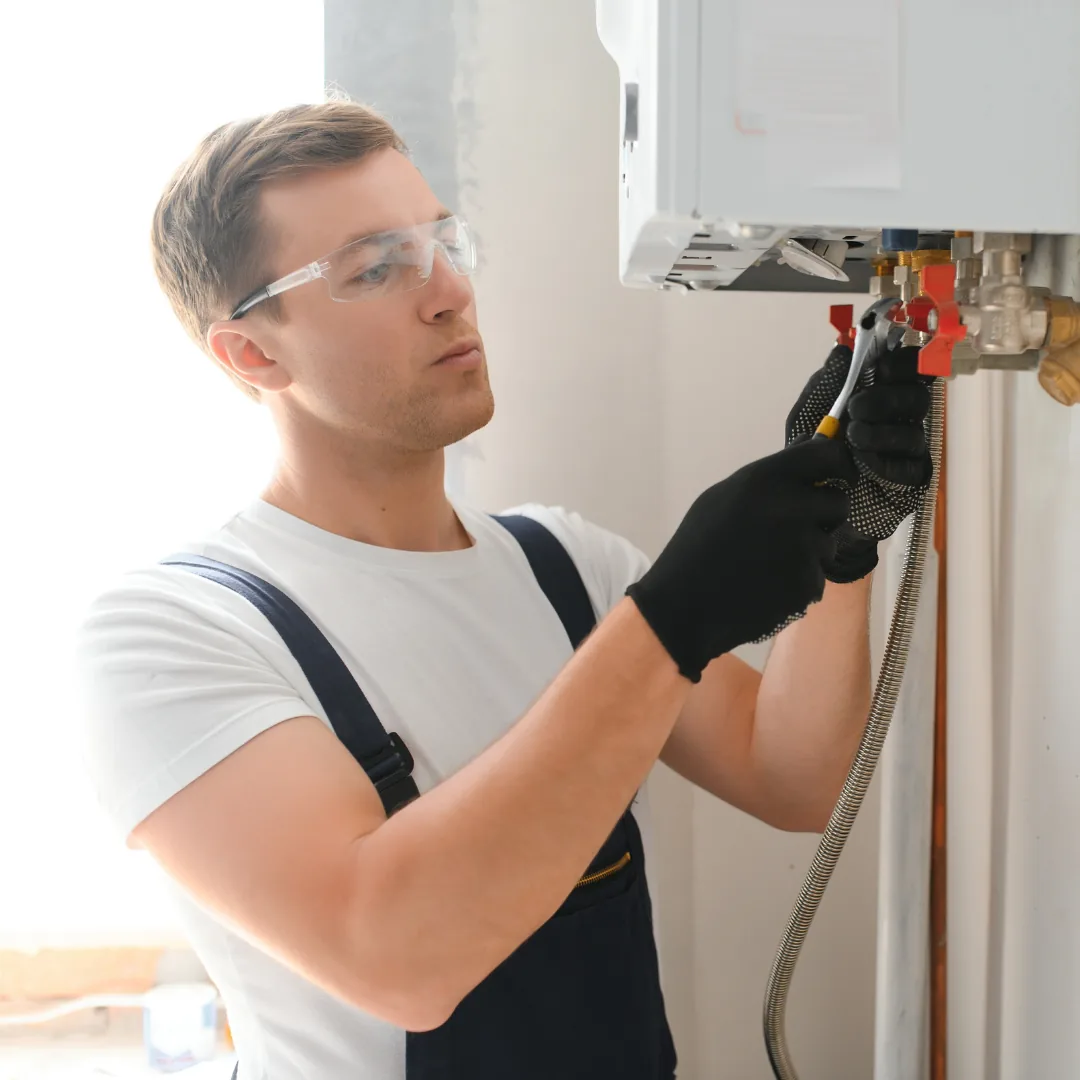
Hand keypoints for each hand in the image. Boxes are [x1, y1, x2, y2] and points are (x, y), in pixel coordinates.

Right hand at [626, 438, 857, 682]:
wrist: (683, 606)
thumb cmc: (698, 547)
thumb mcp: (722, 498)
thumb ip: (769, 478)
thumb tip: (807, 457)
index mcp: (766, 479)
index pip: (827, 455)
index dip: (837, 464)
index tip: (835, 476)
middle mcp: (790, 508)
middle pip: (839, 501)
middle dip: (824, 514)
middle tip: (796, 528)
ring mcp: (802, 547)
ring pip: (828, 544)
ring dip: (809, 553)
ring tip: (767, 564)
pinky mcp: (807, 583)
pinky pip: (816, 576)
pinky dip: (798, 583)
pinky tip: (767, 587)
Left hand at [786, 342, 932, 582]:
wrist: (806, 497)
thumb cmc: (811, 450)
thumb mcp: (808, 412)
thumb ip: (825, 382)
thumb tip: (842, 352)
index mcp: (881, 393)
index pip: (909, 368)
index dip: (903, 363)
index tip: (880, 369)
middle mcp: (901, 418)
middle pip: (918, 396)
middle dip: (887, 398)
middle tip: (856, 407)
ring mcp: (909, 449)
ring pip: (914, 432)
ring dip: (882, 432)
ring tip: (852, 437)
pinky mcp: (911, 479)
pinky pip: (913, 468)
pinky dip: (887, 463)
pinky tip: (865, 463)